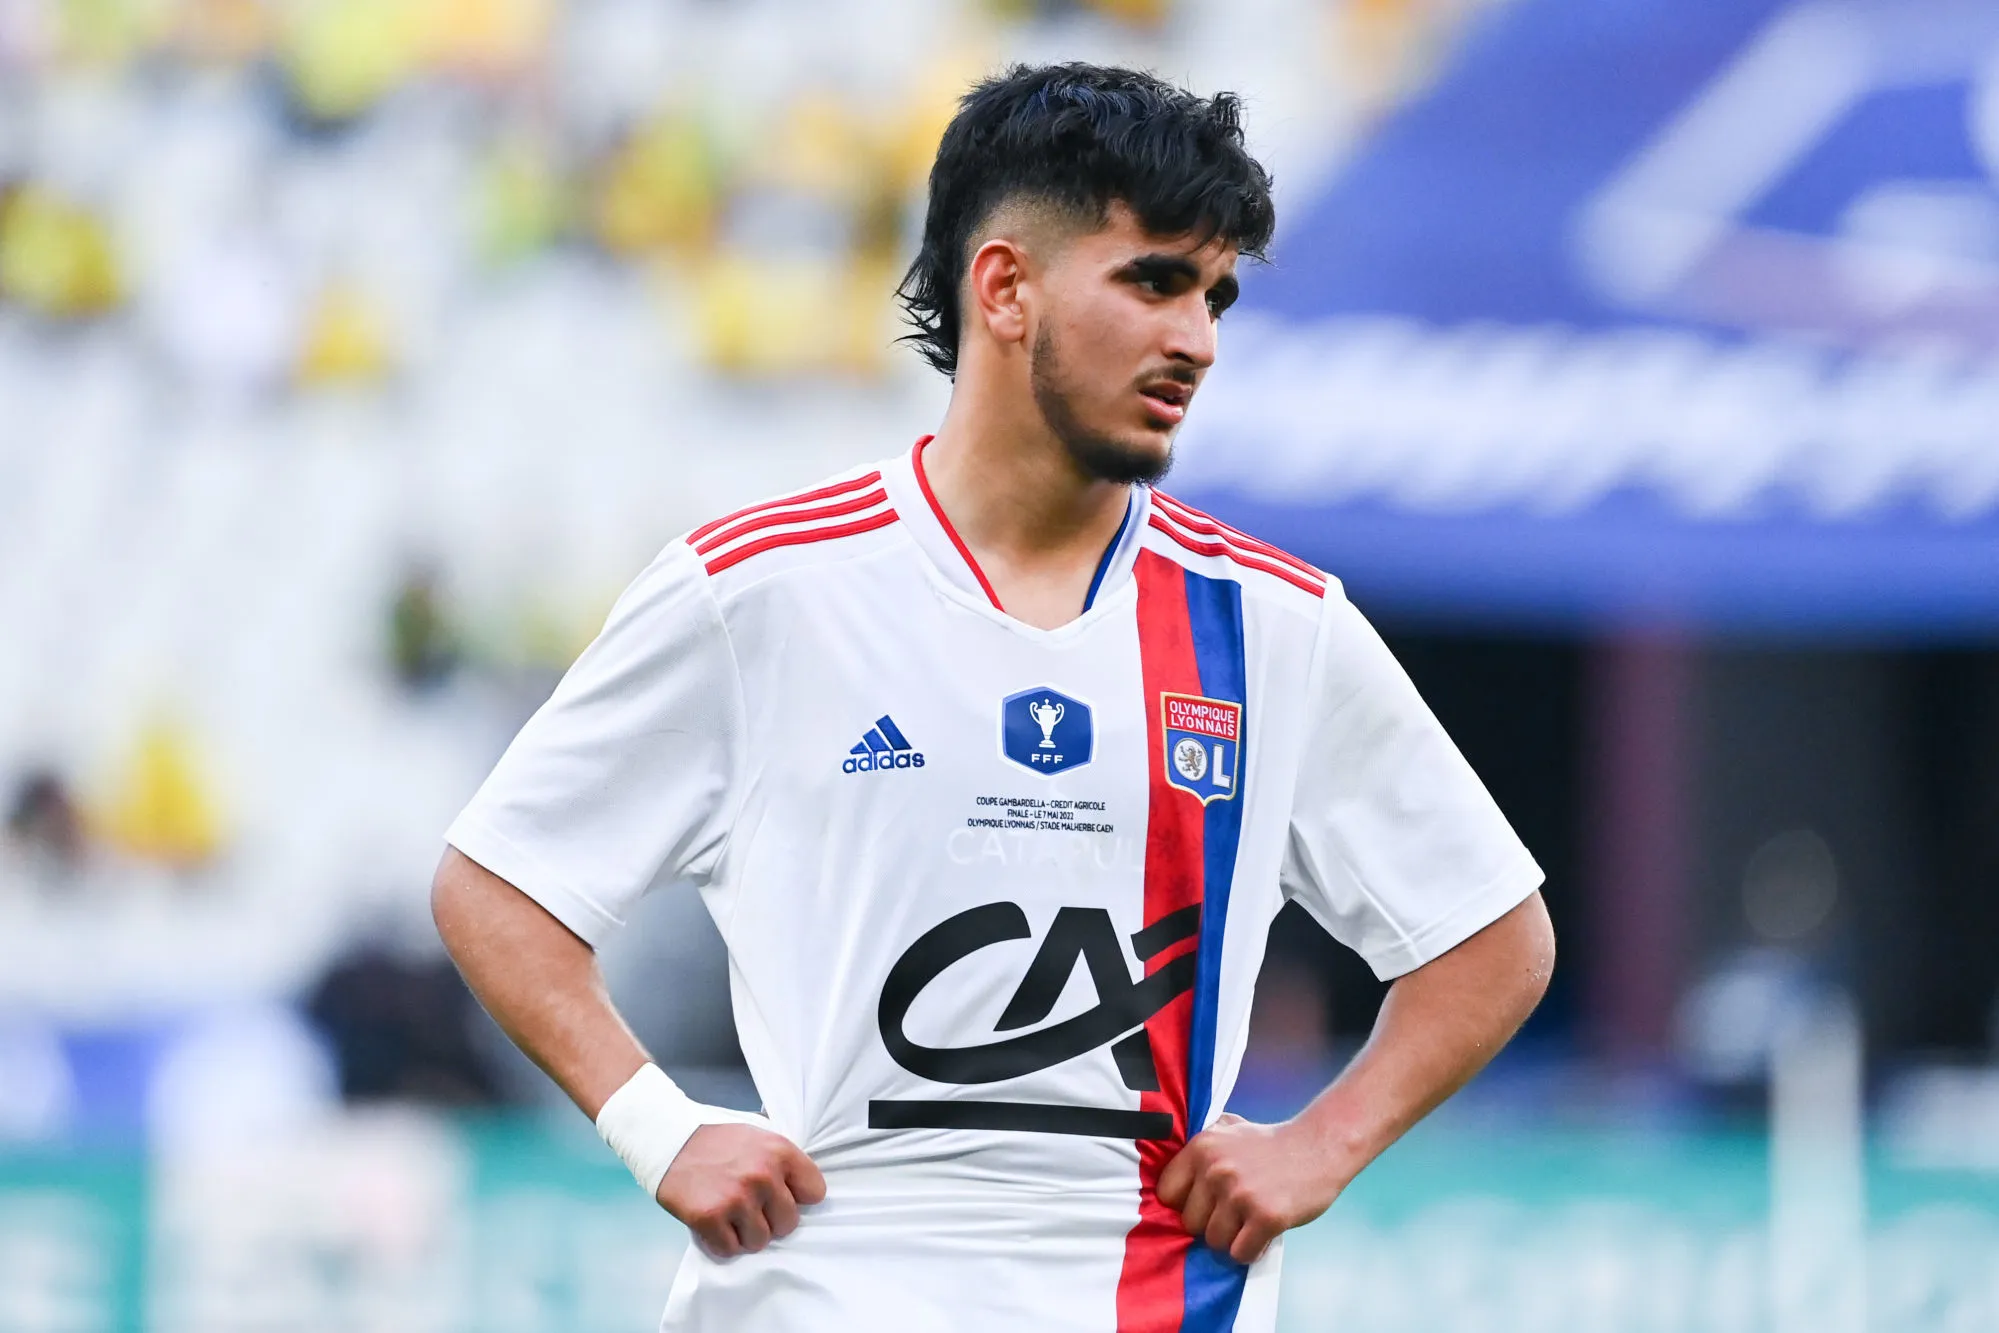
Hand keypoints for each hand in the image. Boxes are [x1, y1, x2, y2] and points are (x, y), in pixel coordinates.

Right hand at [654, 1123, 826, 1257]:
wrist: (667, 1141)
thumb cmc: (715, 1141)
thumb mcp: (757, 1136)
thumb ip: (781, 1161)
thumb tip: (804, 1191)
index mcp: (779, 1151)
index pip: (815, 1192)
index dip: (797, 1198)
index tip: (780, 1196)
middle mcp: (762, 1175)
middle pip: (789, 1223)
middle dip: (771, 1220)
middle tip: (750, 1208)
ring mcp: (737, 1199)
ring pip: (760, 1241)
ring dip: (746, 1234)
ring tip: (731, 1215)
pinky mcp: (710, 1219)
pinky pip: (731, 1250)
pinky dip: (722, 1242)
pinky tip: (715, 1224)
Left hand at [1155, 1113, 1345, 1264]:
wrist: (1318, 1146)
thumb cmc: (1271, 1144)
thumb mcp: (1227, 1130)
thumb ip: (1200, 1150)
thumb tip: (1168, 1182)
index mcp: (1201, 1148)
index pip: (1167, 1193)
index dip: (1185, 1204)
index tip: (1204, 1204)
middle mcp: (1215, 1170)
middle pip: (1190, 1223)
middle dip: (1210, 1224)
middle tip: (1234, 1214)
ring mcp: (1240, 1194)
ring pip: (1214, 1242)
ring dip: (1232, 1239)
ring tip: (1250, 1222)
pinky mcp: (1265, 1217)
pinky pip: (1240, 1253)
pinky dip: (1251, 1250)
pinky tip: (1263, 1233)